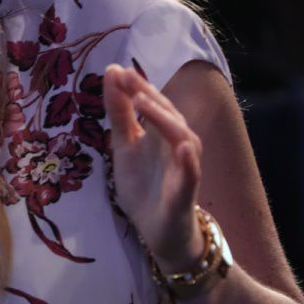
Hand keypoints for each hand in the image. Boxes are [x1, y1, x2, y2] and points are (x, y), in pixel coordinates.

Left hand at [104, 64, 204, 272]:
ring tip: (146, 103)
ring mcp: (182, 168)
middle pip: (169, 115)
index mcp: (159, 134)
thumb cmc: (144, 186)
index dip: (137, 87)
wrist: (158, 232)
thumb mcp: (124, 146)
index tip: (117, 70)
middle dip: (150, 95)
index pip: (152, 104)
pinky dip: (189, 162)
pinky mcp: (186, 193)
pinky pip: (191, 175)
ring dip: (165, 119)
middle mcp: (175, 146)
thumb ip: (120, 113)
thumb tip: (112, 72)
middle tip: (129, 78)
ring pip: (183, 138)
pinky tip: (183, 149)